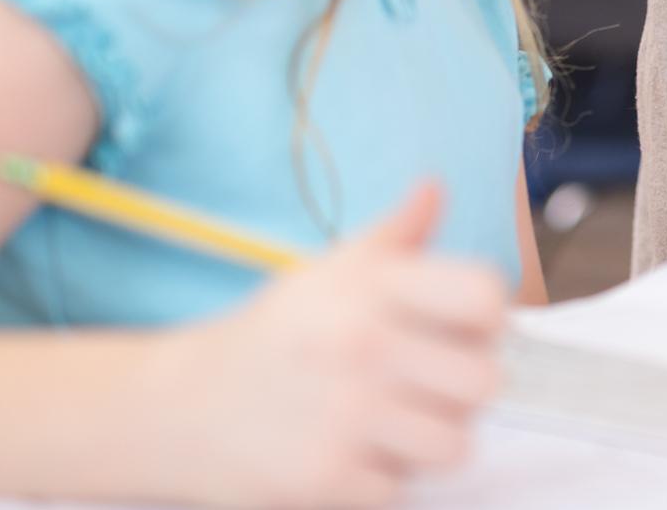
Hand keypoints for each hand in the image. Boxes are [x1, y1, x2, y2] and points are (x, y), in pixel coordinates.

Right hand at [137, 182, 508, 508]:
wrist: (179, 406)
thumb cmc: (275, 336)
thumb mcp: (330, 272)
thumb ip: (396, 235)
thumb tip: (436, 187)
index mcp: (369, 286)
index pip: (484, 297)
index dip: (487, 319)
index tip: (463, 330)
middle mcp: (360, 344)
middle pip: (484, 381)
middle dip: (463, 390)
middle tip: (429, 387)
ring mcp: (342, 415)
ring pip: (455, 445)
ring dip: (430, 442)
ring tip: (394, 425)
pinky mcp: (323, 478)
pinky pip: (402, 490)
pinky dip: (382, 481)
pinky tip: (353, 455)